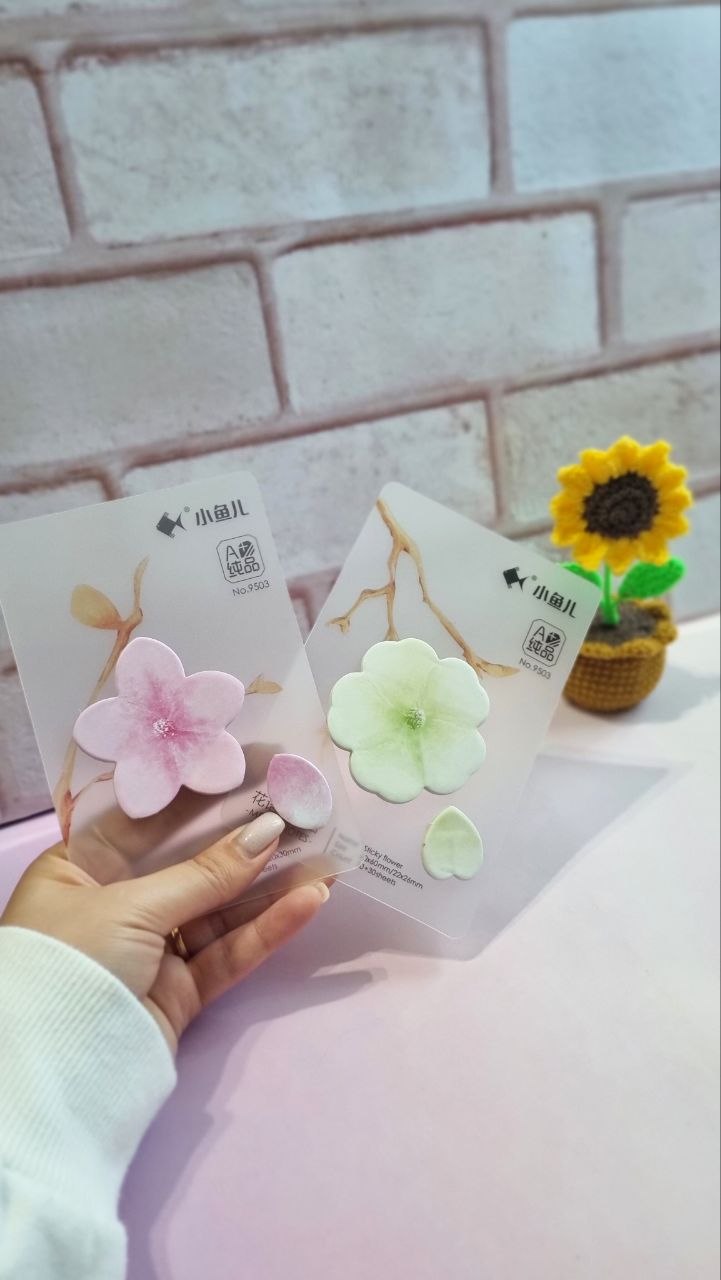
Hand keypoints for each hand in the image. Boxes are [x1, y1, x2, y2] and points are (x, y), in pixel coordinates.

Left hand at [0, 813, 330, 1052]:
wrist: (54, 1077)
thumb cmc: (72, 962)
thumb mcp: (131, 906)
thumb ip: (205, 873)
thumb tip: (269, 830)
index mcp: (79, 868)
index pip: (148, 821)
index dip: (201, 796)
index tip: (253, 771)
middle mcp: (112, 902)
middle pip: (190, 863)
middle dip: (245, 840)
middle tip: (301, 810)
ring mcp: (148, 949)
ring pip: (219, 909)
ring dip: (270, 885)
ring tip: (322, 854)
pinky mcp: (178, 991)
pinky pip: (227, 952)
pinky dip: (267, 929)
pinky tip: (308, 902)